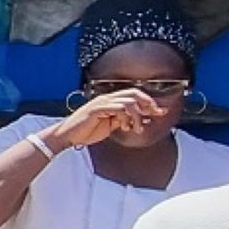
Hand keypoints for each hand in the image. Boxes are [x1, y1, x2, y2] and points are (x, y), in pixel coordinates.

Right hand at [45, 89, 160, 149]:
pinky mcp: (96, 109)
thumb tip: (142, 120)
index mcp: (111, 101)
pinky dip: (125, 117)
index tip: (160, 111)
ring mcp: (102, 102)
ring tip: (136, 128)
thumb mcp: (110, 126)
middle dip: (148, 103)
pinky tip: (124, 127)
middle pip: (134, 93)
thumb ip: (124, 121)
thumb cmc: (86, 132)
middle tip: (154, 115)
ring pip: (128, 101)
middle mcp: (107, 98)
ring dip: (137, 116)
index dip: (149, 102)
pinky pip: (117, 108)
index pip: (134, 96)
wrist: (68, 136)